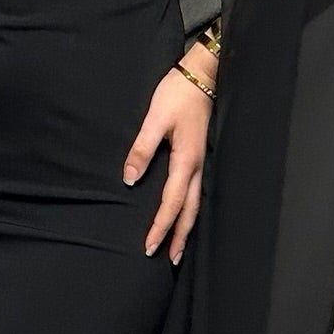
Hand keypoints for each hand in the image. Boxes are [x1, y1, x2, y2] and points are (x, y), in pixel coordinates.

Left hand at [122, 59, 212, 261]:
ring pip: (195, 204)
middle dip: (178, 236)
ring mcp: (201, 163)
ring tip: (178, 247)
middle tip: (168, 259)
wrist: (203, 74)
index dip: (160, 226)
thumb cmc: (178, 94)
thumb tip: (129, 179)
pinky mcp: (199, 156)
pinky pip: (197, 192)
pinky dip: (190, 210)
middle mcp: (197, 167)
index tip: (149, 246)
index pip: (171, 203)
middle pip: (189, 212)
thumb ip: (141, 149)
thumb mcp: (154, 120)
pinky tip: (185, 216)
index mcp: (185, 161)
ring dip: (186, 227)